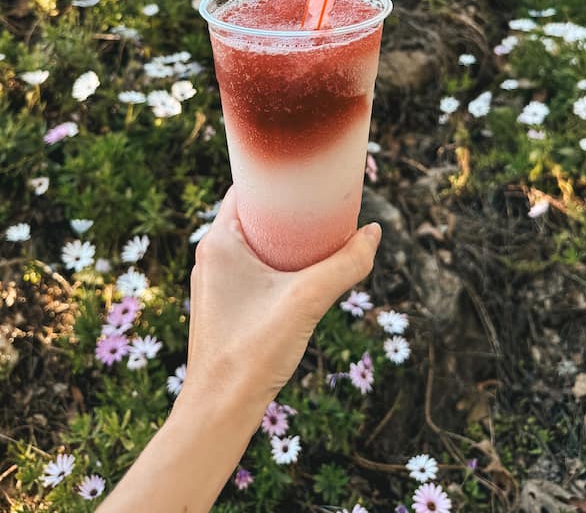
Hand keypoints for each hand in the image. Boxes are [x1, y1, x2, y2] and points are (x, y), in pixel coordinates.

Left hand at [179, 186, 380, 411]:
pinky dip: (275, 264)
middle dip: (287, 209)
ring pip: (253, 245)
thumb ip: (345, 265)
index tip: (308, 175)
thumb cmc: (253, 351)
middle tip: (323, 205)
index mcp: (220, 241)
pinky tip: (301, 277)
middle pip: (253, 215)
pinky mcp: (223, 307)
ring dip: (283, 239)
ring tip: (319, 238)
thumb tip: (374, 234)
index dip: (277, 177)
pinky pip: (250, 269)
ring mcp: (215, 283)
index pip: (246, 188)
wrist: (219, 410)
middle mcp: (211, 256)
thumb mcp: (308, 300)